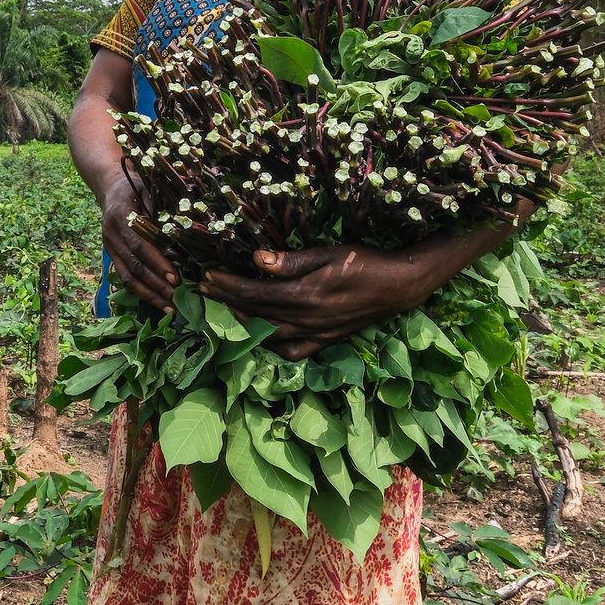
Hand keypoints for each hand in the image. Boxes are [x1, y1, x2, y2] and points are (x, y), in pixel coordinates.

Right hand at [100, 177, 178, 313]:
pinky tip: (160, 303)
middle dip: (157, 285)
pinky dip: (143, 293)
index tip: (176, 277)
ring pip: (128, 278)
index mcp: (120, 216)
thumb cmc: (137, 185)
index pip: (140, 245)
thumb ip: (164, 207)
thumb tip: (189, 226)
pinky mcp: (113, 257)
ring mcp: (110, 248)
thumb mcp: (150, 187)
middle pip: (134, 266)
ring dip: (150, 295)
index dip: (157, 263)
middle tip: (178, 298)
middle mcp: (112, 235)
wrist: (111, 187)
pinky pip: (126, 279)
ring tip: (171, 308)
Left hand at [199, 244, 435, 360]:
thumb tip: (256, 260)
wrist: (400, 286)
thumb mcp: (329, 253)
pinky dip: (270, 346)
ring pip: (268, 334)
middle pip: (255, 314)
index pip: (253, 293)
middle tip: (204, 292)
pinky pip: (291, 351)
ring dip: (242, 322)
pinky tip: (259, 337)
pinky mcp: (326, 341)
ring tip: (223, 309)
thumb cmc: (365, 262)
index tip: (207, 276)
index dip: (227, 285)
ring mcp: (316, 334)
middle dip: (226, 302)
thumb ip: (291, 261)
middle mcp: (307, 319)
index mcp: (305, 295)